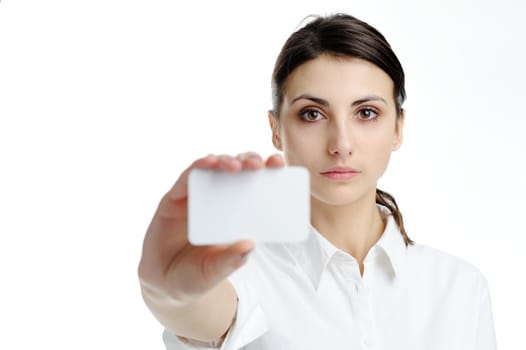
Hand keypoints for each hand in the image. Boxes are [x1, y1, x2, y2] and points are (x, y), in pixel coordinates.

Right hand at [138, 152, 284, 305]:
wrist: (163, 284)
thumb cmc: (196, 275)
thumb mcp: (215, 271)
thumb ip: (230, 261)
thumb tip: (249, 246)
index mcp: (237, 214)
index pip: (256, 186)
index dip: (268, 171)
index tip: (279, 163)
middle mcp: (218, 199)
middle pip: (237, 170)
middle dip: (249, 161)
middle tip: (258, 165)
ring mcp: (196, 197)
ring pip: (213, 169)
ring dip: (225, 161)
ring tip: (235, 166)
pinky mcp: (173, 199)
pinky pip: (186, 179)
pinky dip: (197, 167)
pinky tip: (208, 163)